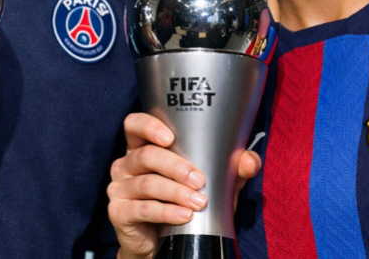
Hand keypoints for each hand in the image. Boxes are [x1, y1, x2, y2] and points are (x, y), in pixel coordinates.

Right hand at [108, 112, 260, 258]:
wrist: (165, 244)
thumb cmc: (184, 202)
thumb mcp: (210, 182)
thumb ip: (230, 168)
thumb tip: (250, 160)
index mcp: (141, 148)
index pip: (134, 124)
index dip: (148, 126)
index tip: (171, 137)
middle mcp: (126, 164)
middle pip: (145, 155)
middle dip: (175, 166)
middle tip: (199, 180)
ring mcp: (119, 189)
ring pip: (146, 183)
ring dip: (175, 192)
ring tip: (198, 202)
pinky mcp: (119, 213)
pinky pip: (142, 209)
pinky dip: (166, 211)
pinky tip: (184, 216)